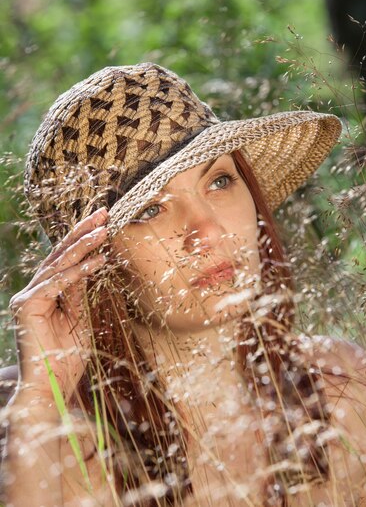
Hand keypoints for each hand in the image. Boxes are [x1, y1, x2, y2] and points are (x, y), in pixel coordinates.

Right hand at [9, 207, 108, 403]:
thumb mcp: (79, 317)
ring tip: (103, 230)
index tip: (104, 222)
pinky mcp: (27, 306)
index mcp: (46, 293)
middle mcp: (33, 291)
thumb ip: (79, 291)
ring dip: (83, 245)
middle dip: (83, 232)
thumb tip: (92, 262)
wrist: (52, 388)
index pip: (66, 259)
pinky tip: (97, 260)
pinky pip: (57, 283)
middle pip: (60, 255)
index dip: (84, 239)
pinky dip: (78, 271)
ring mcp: (27, 297)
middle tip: (104, 213)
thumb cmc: (67, 358)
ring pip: (59, 264)